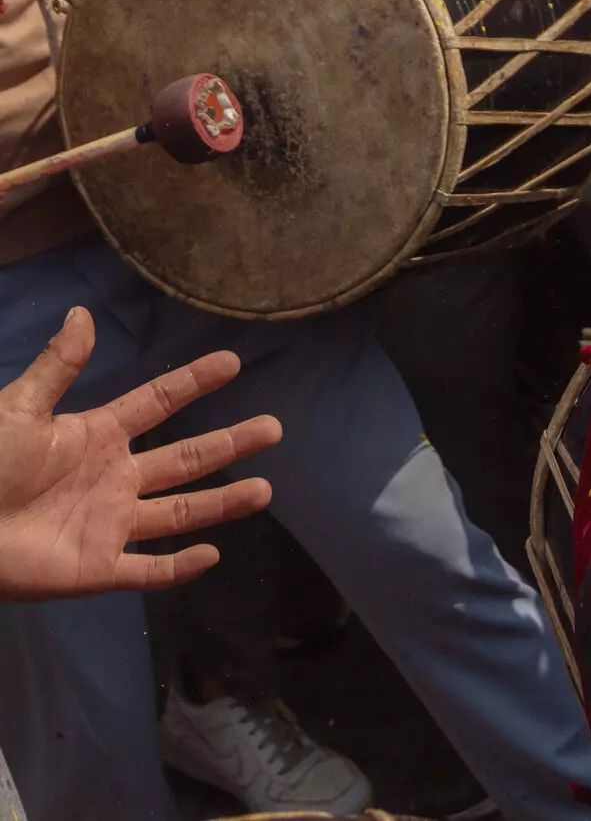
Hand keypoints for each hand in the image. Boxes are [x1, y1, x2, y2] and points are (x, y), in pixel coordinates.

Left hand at [0, 304, 277, 598]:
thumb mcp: (19, 409)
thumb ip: (58, 366)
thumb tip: (83, 312)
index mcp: (97, 435)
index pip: (157, 403)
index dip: (193, 382)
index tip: (232, 361)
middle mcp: (114, 478)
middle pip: (184, 458)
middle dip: (229, 443)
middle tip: (273, 428)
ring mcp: (109, 524)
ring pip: (180, 512)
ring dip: (222, 503)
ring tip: (264, 491)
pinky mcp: (96, 568)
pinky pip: (147, 569)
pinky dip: (179, 567)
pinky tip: (212, 555)